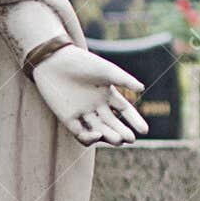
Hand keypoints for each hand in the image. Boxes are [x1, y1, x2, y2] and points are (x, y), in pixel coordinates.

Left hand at [32, 45, 148, 146]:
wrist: (55, 60)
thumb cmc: (82, 62)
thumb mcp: (106, 70)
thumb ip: (124, 80)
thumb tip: (142, 89)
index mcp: (107, 94)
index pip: (125, 111)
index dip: (135, 121)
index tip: (144, 130)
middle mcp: (96, 106)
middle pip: (112, 123)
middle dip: (122, 131)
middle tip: (130, 138)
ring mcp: (82, 112)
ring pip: (98, 129)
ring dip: (108, 136)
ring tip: (118, 139)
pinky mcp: (67, 118)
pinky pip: (79, 133)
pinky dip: (88, 137)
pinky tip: (97, 135)